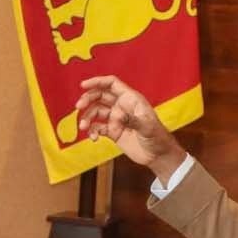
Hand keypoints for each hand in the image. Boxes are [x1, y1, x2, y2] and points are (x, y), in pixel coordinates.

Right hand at [74, 74, 188, 177]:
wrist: (158, 156)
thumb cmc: (158, 137)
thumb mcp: (148, 127)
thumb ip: (134, 120)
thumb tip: (118, 116)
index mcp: (130, 99)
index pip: (112, 84)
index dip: (98, 81)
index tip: (83, 85)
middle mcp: (121, 106)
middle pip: (100, 96)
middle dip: (88, 99)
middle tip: (79, 106)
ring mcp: (116, 119)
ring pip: (96, 112)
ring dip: (87, 117)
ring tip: (83, 127)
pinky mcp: (113, 131)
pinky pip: (97, 128)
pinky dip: (92, 132)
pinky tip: (93, 139)